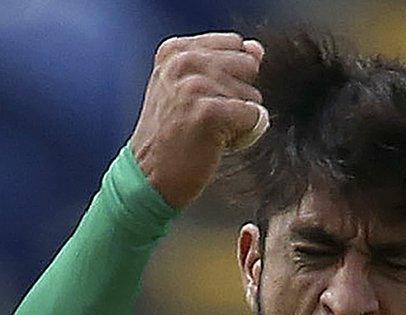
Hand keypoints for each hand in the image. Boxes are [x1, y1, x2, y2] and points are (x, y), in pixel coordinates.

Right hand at [129, 33, 265, 209]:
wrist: (148, 179)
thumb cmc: (171, 137)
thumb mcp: (190, 89)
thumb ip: (226, 62)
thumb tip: (257, 49)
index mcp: (175, 51)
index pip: (235, 45)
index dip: (229, 76)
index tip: (200, 99)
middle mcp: (183, 62)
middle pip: (248, 66)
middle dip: (237, 94)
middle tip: (205, 117)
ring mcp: (195, 86)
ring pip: (252, 94)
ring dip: (237, 119)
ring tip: (206, 131)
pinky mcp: (209, 112)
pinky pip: (254, 116)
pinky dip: (242, 135)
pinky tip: (213, 143)